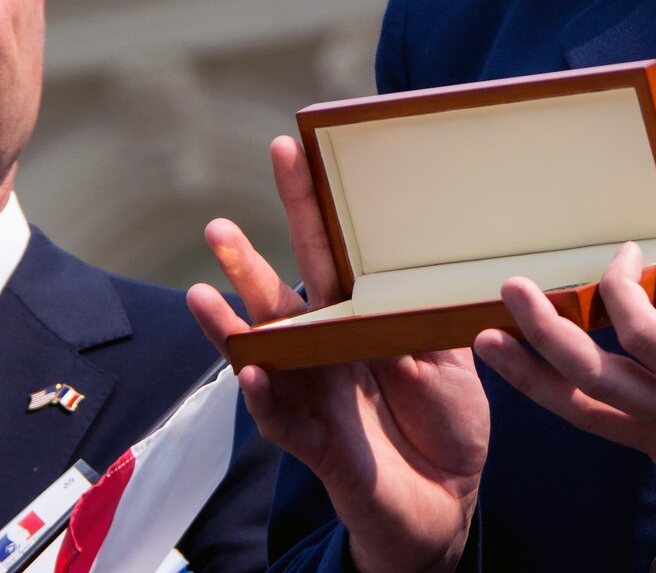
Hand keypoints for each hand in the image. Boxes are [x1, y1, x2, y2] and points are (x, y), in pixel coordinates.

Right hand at [189, 136, 487, 572]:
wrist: (447, 501)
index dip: (311, 208)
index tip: (293, 154)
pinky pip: (283, 421)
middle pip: (282, 295)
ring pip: (264, 355)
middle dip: (249, 258)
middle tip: (218, 221)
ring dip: (233, 326)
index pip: (330, 255)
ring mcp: (315, 395)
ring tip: (202, 292)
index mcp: (358, 318)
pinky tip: (247, 371)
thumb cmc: (444, 422)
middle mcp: (325, 350)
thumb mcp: (454, 358)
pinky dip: (264, 398)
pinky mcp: (318, 444)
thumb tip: (430, 267)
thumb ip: (433, 316)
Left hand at [474, 241, 655, 531]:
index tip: (625, 256)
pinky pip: (616, 425)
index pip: (643, 335)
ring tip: (492, 344)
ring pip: (586, 415)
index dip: (620, 287)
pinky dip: (583, 392)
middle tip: (510, 292)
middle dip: (543, 332)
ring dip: (533, 377)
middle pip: (593, 380)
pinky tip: (565, 367)